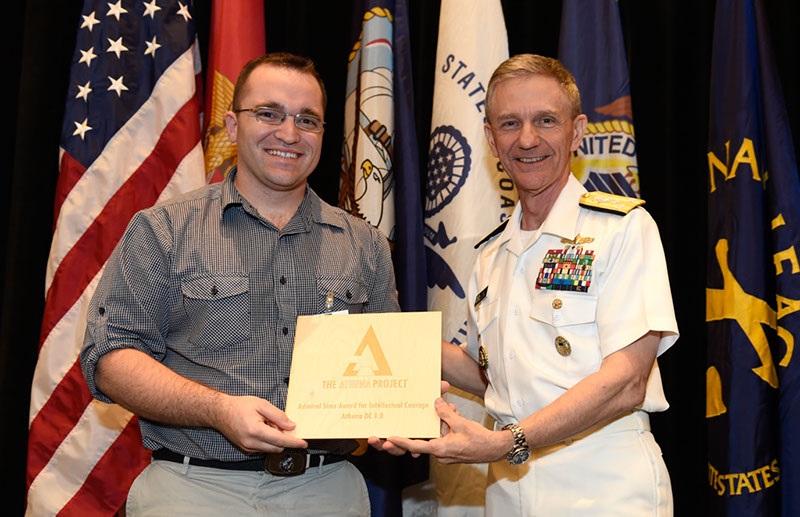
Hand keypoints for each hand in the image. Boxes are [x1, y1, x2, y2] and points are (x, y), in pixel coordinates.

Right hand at [213, 394, 307, 453]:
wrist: (220, 412)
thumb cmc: (240, 406)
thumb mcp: (261, 404)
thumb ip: (278, 416)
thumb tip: (291, 426)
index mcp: (256, 431)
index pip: (280, 440)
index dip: (294, 442)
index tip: (304, 443)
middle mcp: (251, 443)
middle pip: (277, 447)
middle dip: (283, 438)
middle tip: (278, 423)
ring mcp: (248, 448)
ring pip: (270, 449)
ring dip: (275, 439)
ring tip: (267, 424)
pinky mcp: (246, 449)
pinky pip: (263, 448)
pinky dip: (268, 441)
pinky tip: (262, 429)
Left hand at [380, 397, 510, 463]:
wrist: (495, 449)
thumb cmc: (479, 439)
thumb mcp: (461, 422)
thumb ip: (446, 413)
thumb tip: (436, 403)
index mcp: (440, 449)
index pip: (416, 446)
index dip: (402, 442)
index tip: (390, 439)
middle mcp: (441, 454)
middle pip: (425, 440)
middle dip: (422, 426)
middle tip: (409, 419)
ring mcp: (446, 453)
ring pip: (436, 436)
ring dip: (440, 423)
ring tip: (451, 409)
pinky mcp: (452, 450)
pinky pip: (443, 437)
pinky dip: (446, 427)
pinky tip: (454, 413)